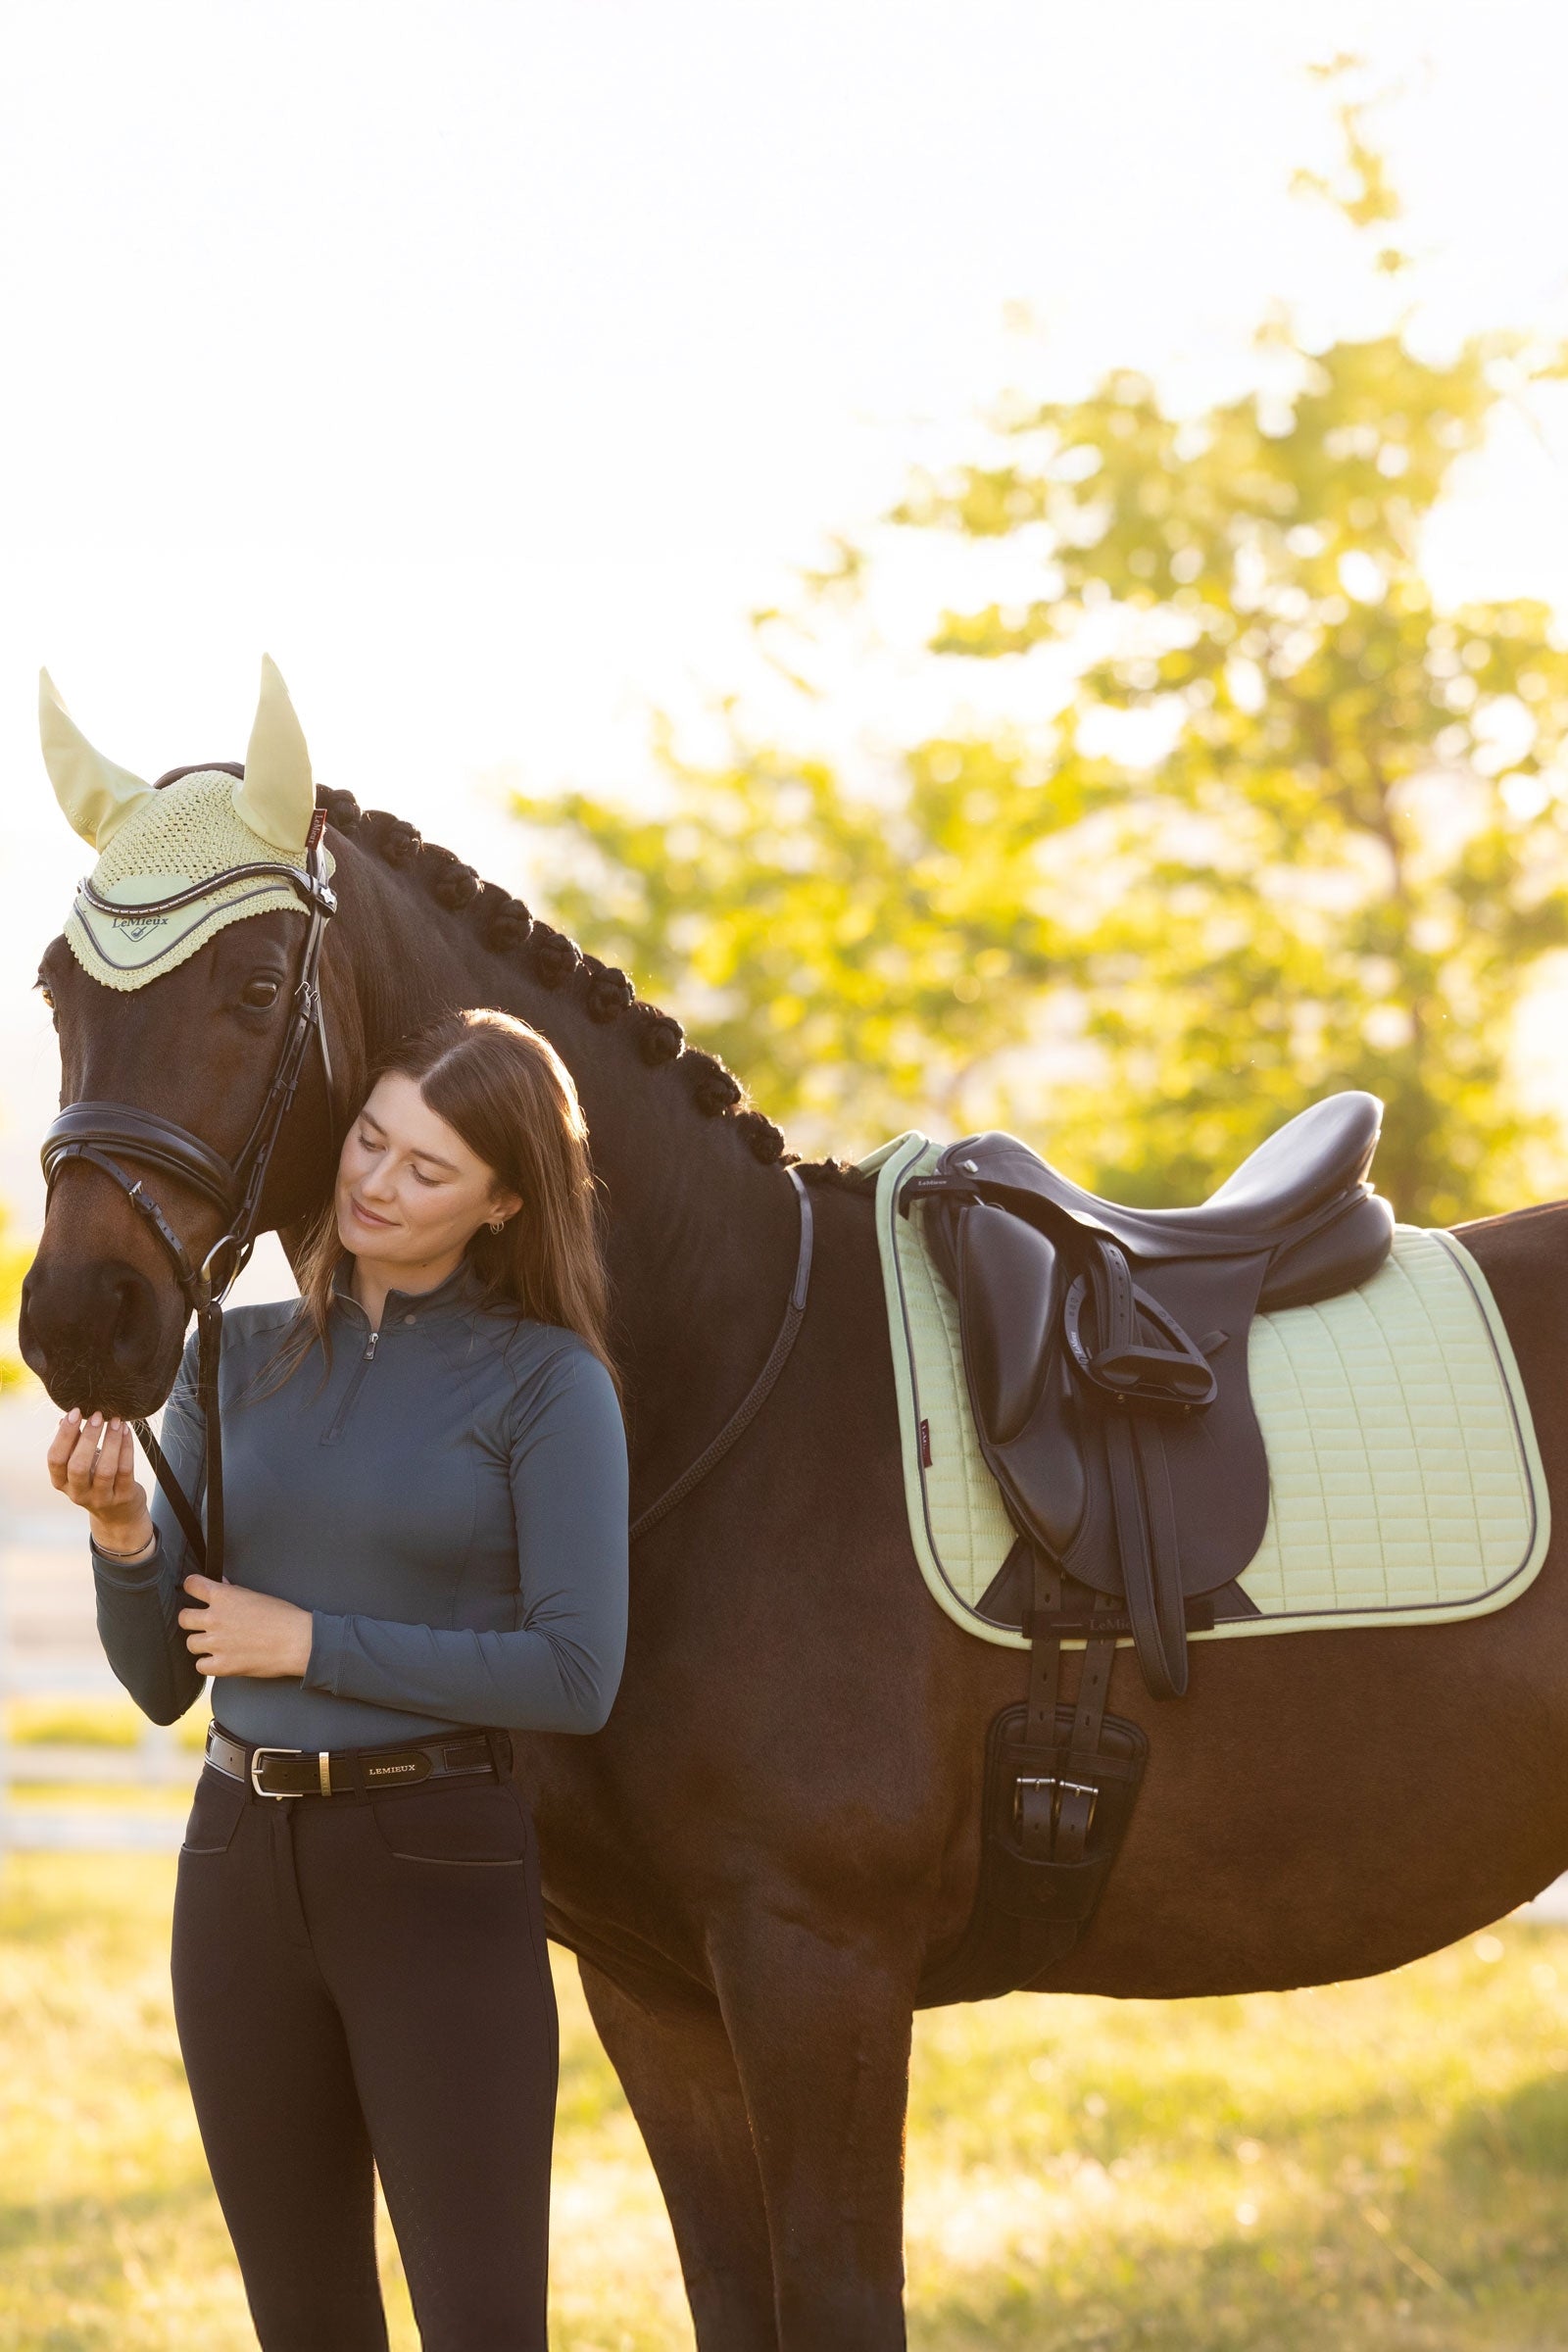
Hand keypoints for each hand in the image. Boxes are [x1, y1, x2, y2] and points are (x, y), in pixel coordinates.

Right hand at [47, 1410, 154, 1558]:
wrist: (118, 1516)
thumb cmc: (95, 1481)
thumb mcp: (79, 1467)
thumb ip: (72, 1445)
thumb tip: (67, 1418)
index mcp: (61, 1482)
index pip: (55, 1459)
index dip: (64, 1435)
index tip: (74, 1413)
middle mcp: (78, 1493)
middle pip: (78, 1465)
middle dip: (88, 1437)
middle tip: (97, 1415)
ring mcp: (101, 1498)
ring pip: (105, 1469)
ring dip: (110, 1441)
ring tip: (115, 1421)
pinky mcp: (123, 1497)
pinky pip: (125, 1470)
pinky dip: (126, 1448)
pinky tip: (126, 1432)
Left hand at [178, 1576, 313, 1680]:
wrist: (297, 1641)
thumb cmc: (283, 1617)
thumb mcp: (257, 1596)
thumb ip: (234, 1592)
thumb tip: (222, 1586)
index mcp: (223, 1597)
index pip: (191, 1585)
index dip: (193, 1587)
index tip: (195, 1591)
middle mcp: (215, 1619)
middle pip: (184, 1618)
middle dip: (192, 1619)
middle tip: (203, 1622)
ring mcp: (216, 1644)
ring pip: (190, 1643)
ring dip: (201, 1643)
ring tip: (214, 1643)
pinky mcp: (222, 1665)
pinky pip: (200, 1666)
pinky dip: (208, 1664)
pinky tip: (219, 1659)